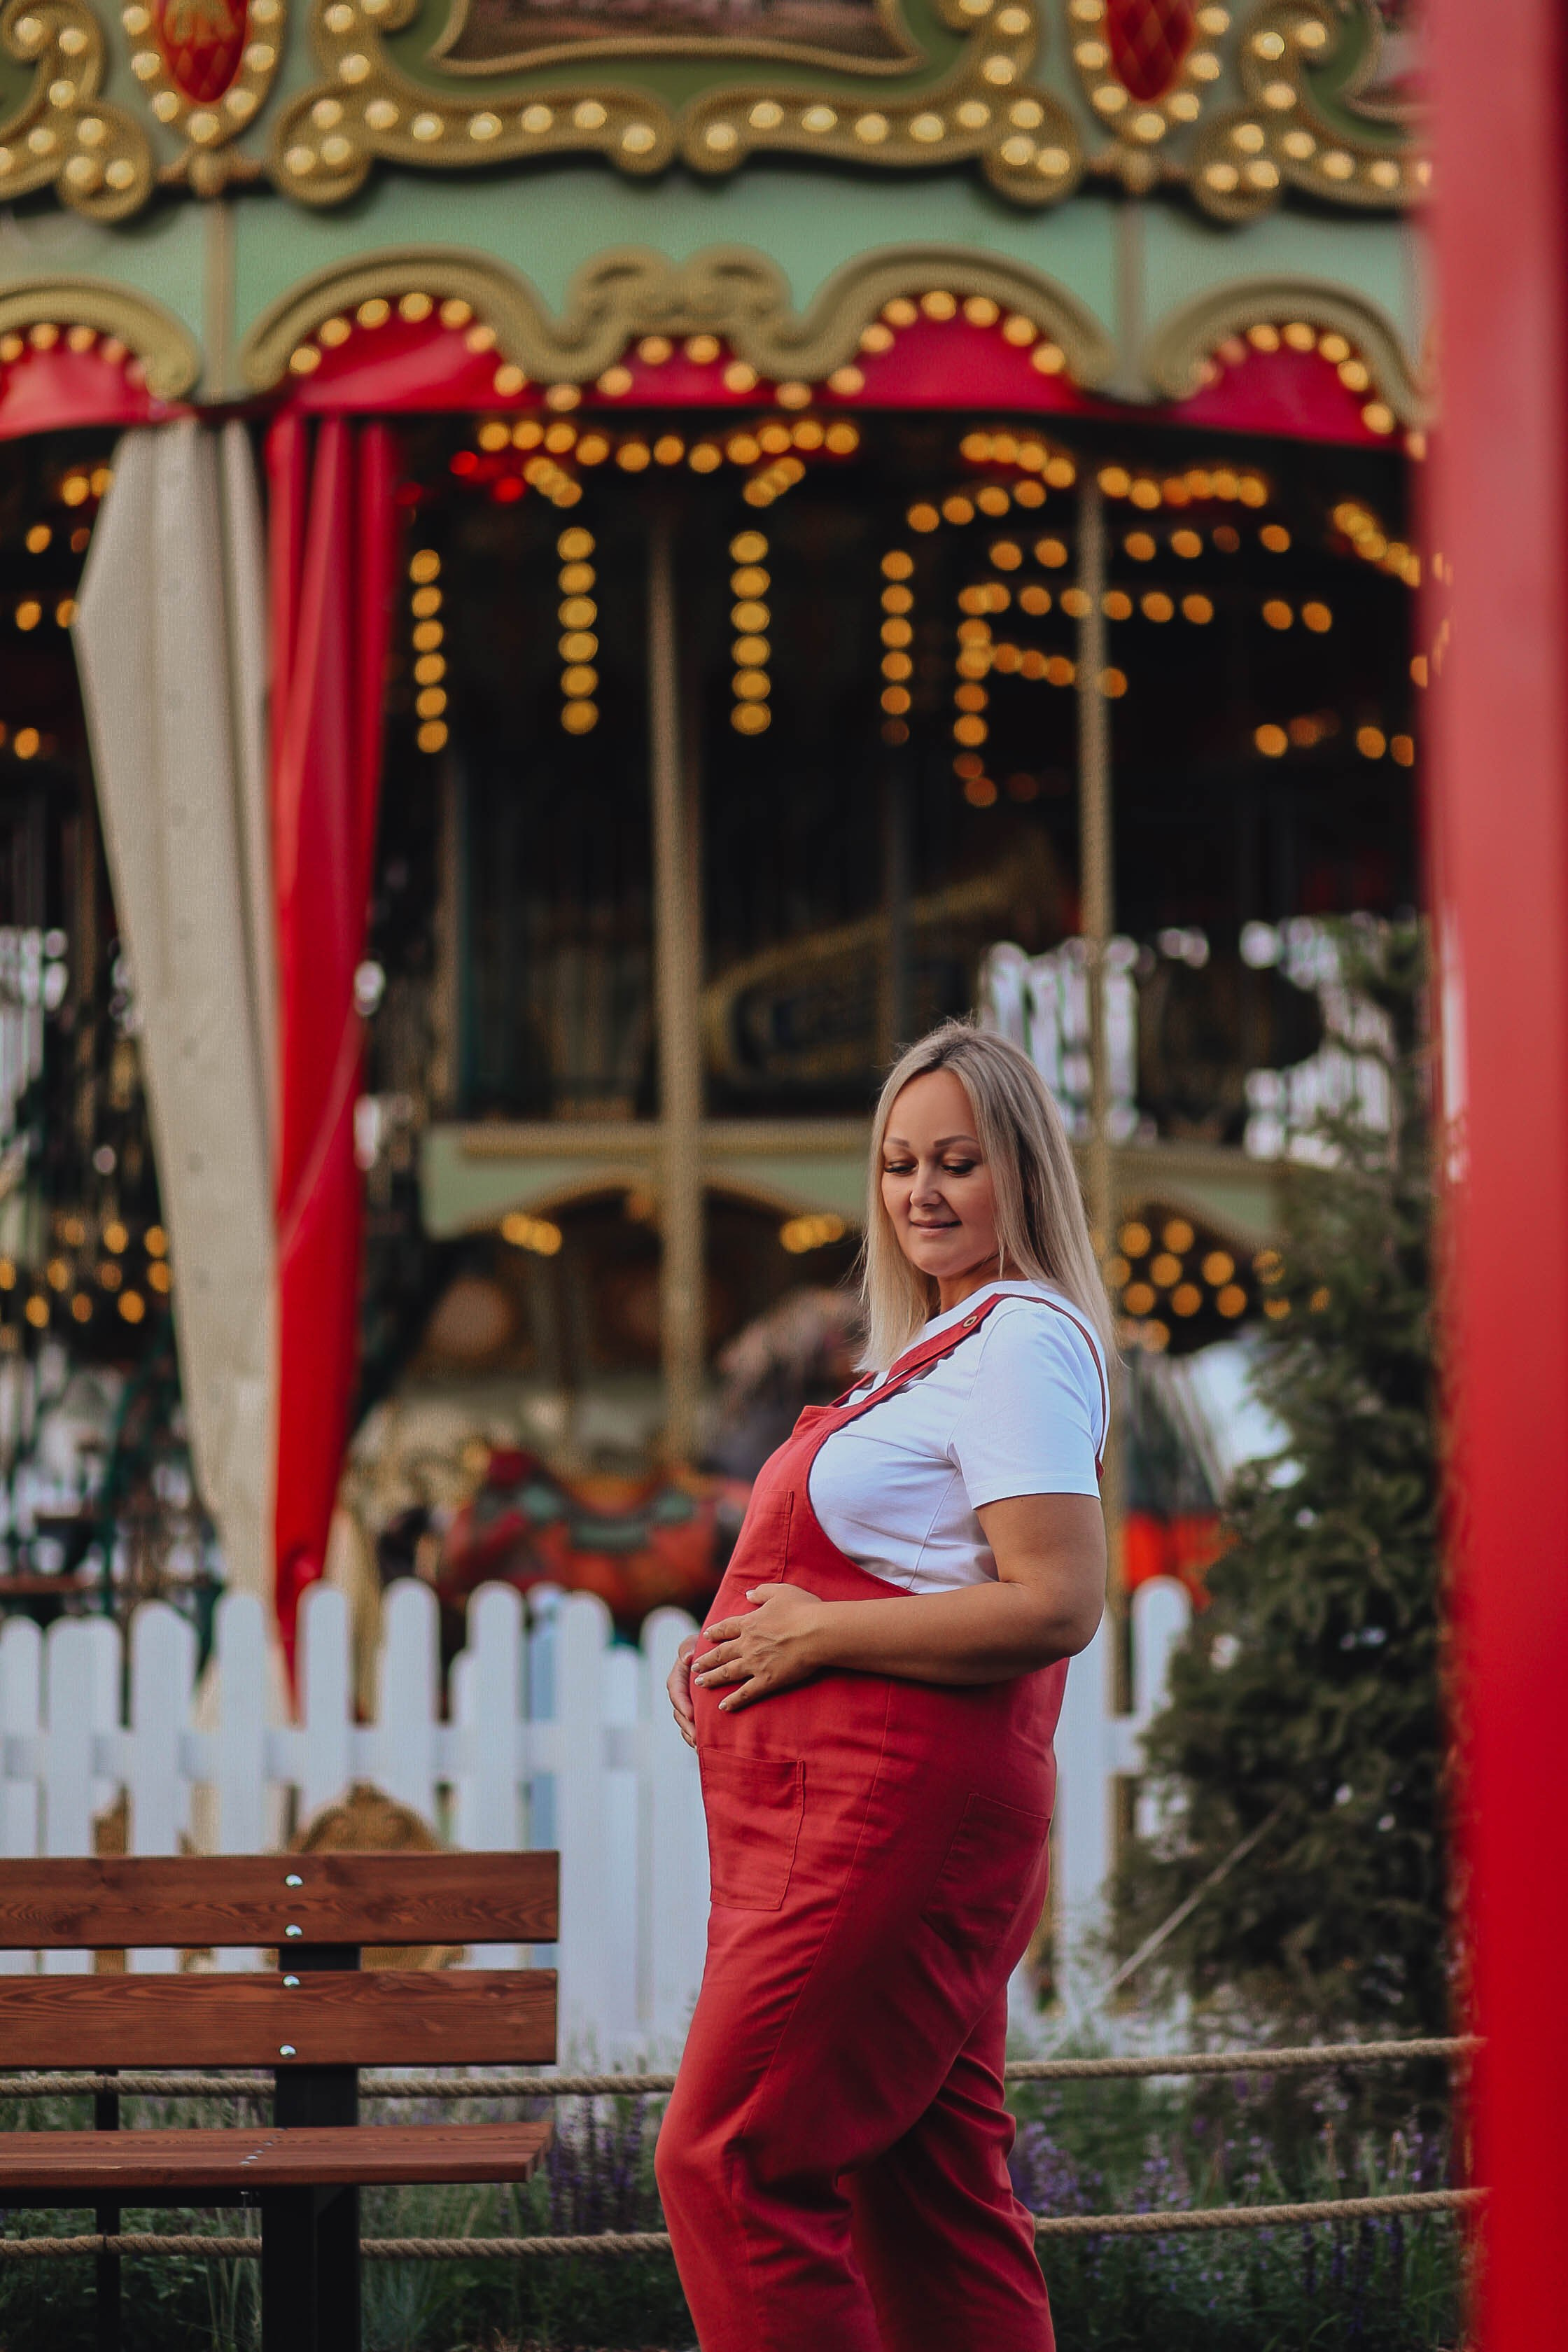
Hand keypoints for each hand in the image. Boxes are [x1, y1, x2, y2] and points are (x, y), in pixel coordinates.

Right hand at [667, 1635, 698, 1748]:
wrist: (720, 1652)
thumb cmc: (707, 1644)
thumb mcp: (696, 1641)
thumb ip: (688, 1648)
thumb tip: (687, 1658)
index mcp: (679, 1676)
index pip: (676, 1691)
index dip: (682, 1704)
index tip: (692, 1715)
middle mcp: (681, 1692)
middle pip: (679, 1712)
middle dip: (687, 1726)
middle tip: (697, 1737)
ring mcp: (689, 1703)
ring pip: (685, 1722)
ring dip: (691, 1735)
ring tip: (700, 1746)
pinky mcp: (698, 1711)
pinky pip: (694, 1726)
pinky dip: (697, 1737)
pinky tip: (705, 1747)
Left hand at [693, 1583, 827, 1712]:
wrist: (817, 1632)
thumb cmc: (803, 1609)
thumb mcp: (780, 1591)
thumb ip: (761, 1592)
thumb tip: (748, 1594)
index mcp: (750, 1623)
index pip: (726, 1628)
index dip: (714, 1632)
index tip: (706, 1636)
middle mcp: (747, 1644)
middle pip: (720, 1653)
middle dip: (706, 1660)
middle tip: (694, 1666)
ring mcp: (755, 1664)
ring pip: (727, 1673)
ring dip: (712, 1679)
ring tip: (699, 1683)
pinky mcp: (767, 1681)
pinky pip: (745, 1693)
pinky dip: (733, 1700)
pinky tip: (722, 1706)